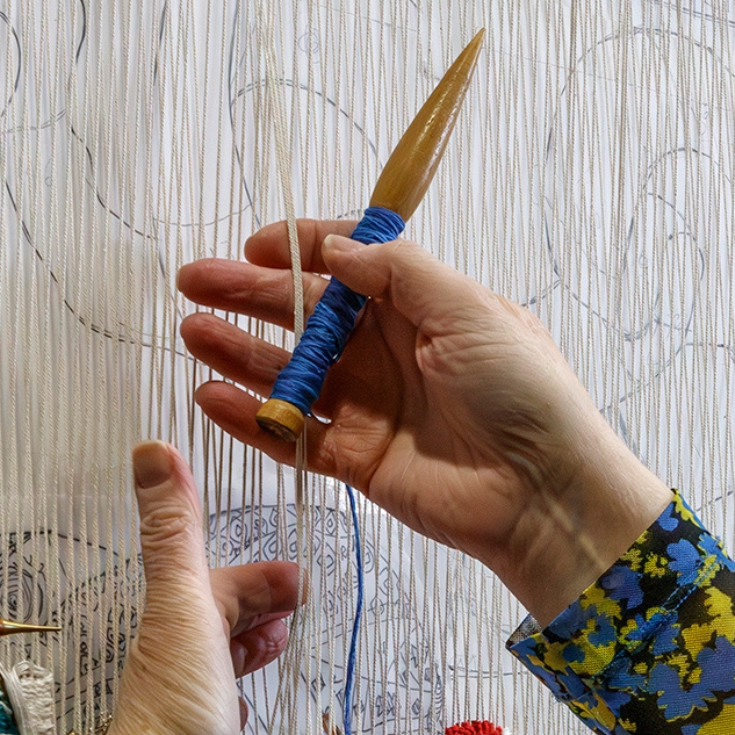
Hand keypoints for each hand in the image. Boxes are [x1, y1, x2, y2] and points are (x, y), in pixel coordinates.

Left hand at [84, 442, 298, 734]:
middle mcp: (168, 657)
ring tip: (283, 646)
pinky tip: (248, 705)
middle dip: (258, 603)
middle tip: (303, 606)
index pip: (212, 581)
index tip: (299, 581)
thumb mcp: (183, 605)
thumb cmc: (177, 708)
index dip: (255, 575)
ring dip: (251, 641)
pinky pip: (220, 706)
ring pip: (219, 657)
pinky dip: (238, 692)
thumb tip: (150, 444)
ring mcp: (182, 703)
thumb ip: (175, 531)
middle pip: (216, 615)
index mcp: (166, 620)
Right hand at [178, 220, 668, 624]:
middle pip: (307, 316)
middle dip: (250, 295)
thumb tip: (337, 249)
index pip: (351, 265)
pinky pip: (293, 433)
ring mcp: (372, 406)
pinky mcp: (358, 459)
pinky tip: (211, 395)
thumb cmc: (523, 393)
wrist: (543, 492)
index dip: (303, 248)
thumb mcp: (469, 310)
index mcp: (423, 306)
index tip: (257, 242)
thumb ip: (398, 273)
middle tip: (195, 281)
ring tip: (192, 331)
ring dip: (240, 351)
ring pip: (292, 373)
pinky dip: (251, 416)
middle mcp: (392, 351)